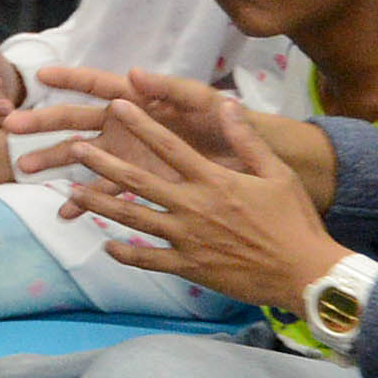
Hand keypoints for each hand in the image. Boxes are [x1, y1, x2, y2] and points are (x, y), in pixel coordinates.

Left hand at [28, 87, 352, 315]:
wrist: (304, 273)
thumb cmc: (294, 221)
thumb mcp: (276, 174)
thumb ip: (246, 140)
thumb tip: (229, 104)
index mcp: (214, 180)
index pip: (168, 145)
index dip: (140, 124)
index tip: (116, 104)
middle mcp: (194, 206)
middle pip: (138, 181)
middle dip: (103, 162)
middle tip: (74, 147)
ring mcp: (187, 238)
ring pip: (134, 218)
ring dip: (101, 204)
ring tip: (72, 191)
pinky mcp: (189, 266)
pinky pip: (148, 260)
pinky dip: (125, 253)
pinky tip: (105, 245)